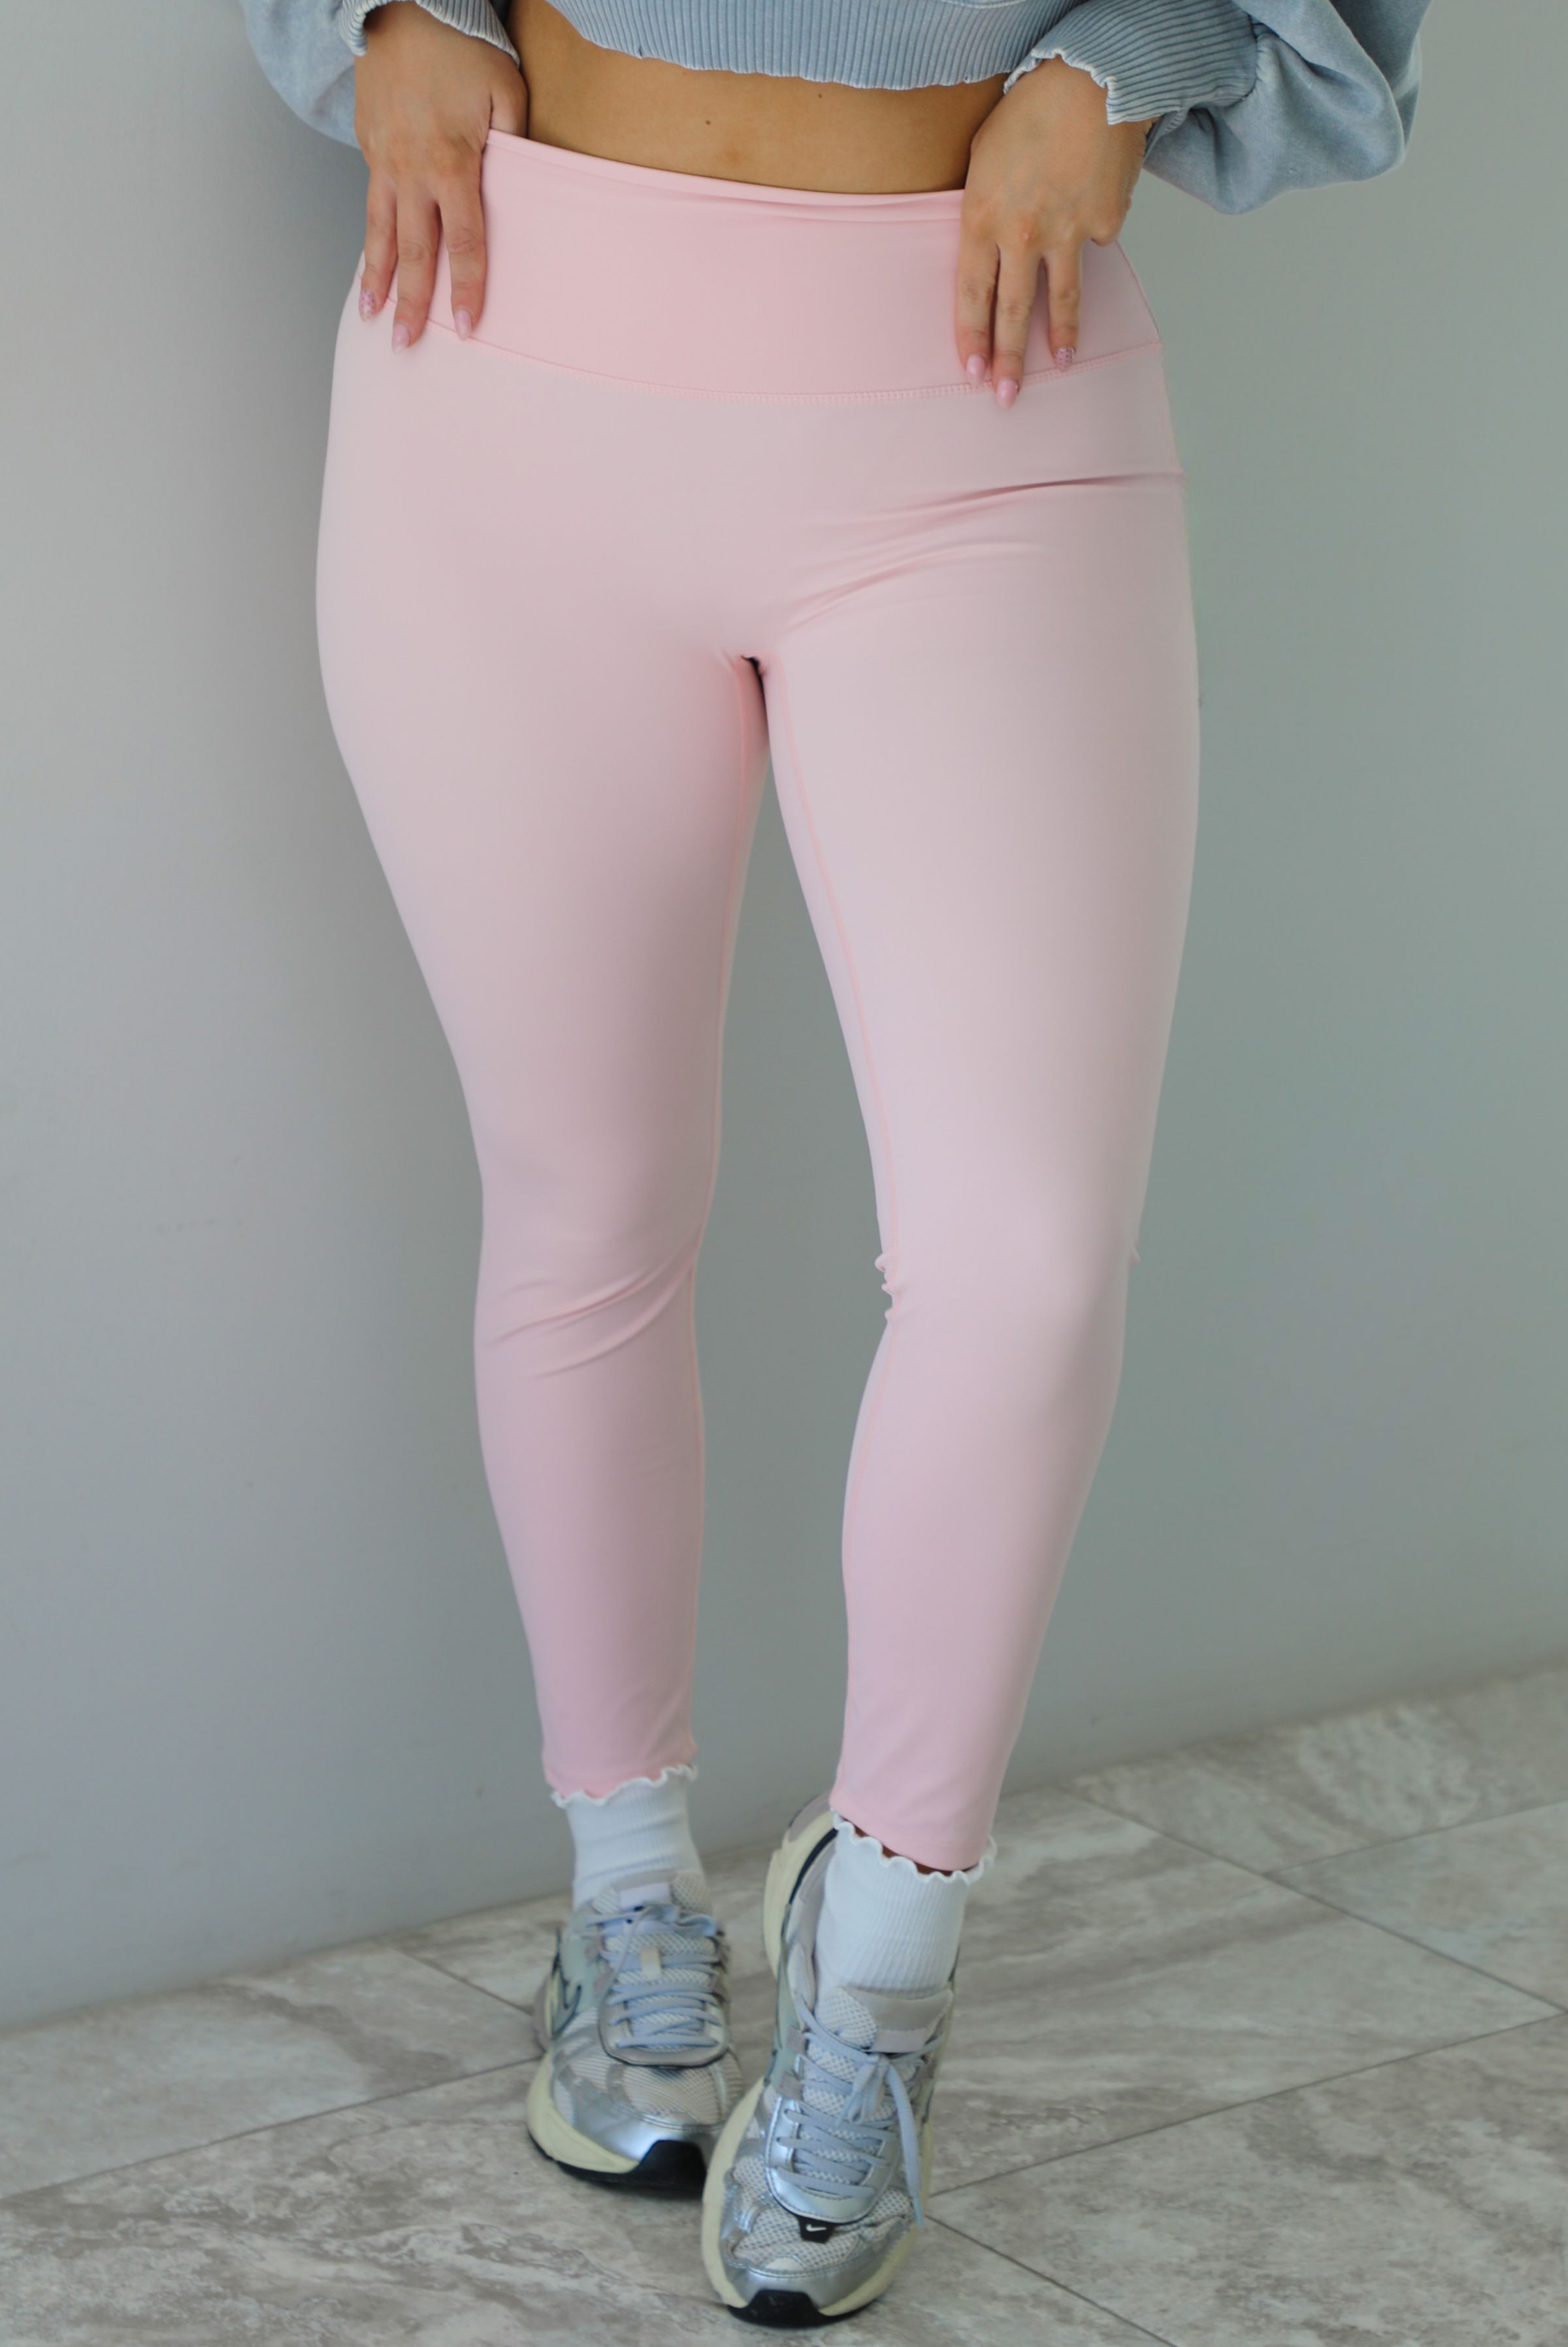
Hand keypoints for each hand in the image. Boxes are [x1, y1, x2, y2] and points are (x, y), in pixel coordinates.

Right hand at [355, 2, 528, 348]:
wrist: (401, 4)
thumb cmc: (460, 45)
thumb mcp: (506, 90)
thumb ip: (514, 145)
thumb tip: (523, 189)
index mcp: (452, 163)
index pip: (464, 242)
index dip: (466, 288)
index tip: (465, 327)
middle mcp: (411, 170)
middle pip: (413, 251)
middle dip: (410, 303)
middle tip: (405, 346)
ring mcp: (384, 160)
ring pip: (379, 232)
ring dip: (376, 280)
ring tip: (372, 317)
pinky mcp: (369, 147)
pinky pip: (371, 204)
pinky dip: (370, 239)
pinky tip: (370, 266)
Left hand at [958, 59, 1154, 407]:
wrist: (1093, 79)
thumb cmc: (1031, 109)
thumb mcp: (983, 159)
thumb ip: (982, 210)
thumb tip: (987, 249)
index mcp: (982, 218)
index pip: (971, 297)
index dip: (972, 340)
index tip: (973, 374)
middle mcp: (1023, 234)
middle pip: (1013, 313)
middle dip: (1010, 362)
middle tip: (1007, 399)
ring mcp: (1067, 232)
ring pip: (1062, 298)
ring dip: (1062, 337)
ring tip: (1063, 365)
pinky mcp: (1105, 223)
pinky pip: (1097, 242)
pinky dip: (1094, 234)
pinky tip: (1093, 207)